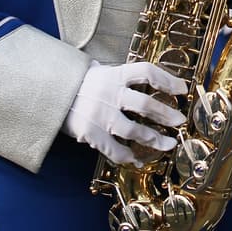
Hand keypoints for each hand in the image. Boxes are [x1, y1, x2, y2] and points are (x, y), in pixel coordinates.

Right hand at [61, 62, 187, 166]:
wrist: (49, 93)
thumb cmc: (79, 83)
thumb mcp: (100, 71)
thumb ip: (123, 76)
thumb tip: (153, 78)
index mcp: (114, 74)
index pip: (146, 72)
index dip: (167, 80)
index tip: (182, 89)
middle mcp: (109, 93)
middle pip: (145, 104)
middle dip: (167, 114)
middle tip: (180, 121)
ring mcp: (100, 114)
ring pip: (134, 131)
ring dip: (155, 139)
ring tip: (168, 144)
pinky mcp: (91, 133)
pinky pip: (115, 149)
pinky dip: (128, 157)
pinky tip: (138, 159)